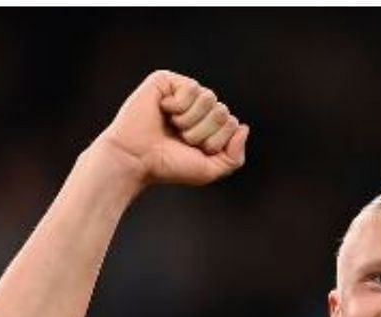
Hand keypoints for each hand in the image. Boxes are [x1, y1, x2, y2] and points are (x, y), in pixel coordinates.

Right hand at [90, 70, 249, 188]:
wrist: (136, 160)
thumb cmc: (167, 166)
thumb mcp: (208, 171)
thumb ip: (234, 158)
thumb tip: (243, 127)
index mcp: (206, 125)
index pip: (231, 124)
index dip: (215, 141)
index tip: (191, 150)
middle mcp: (196, 107)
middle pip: (222, 111)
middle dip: (203, 132)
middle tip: (180, 139)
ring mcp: (181, 93)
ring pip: (209, 98)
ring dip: (190, 120)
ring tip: (172, 126)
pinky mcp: (166, 81)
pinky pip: (191, 87)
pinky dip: (179, 106)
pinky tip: (163, 111)